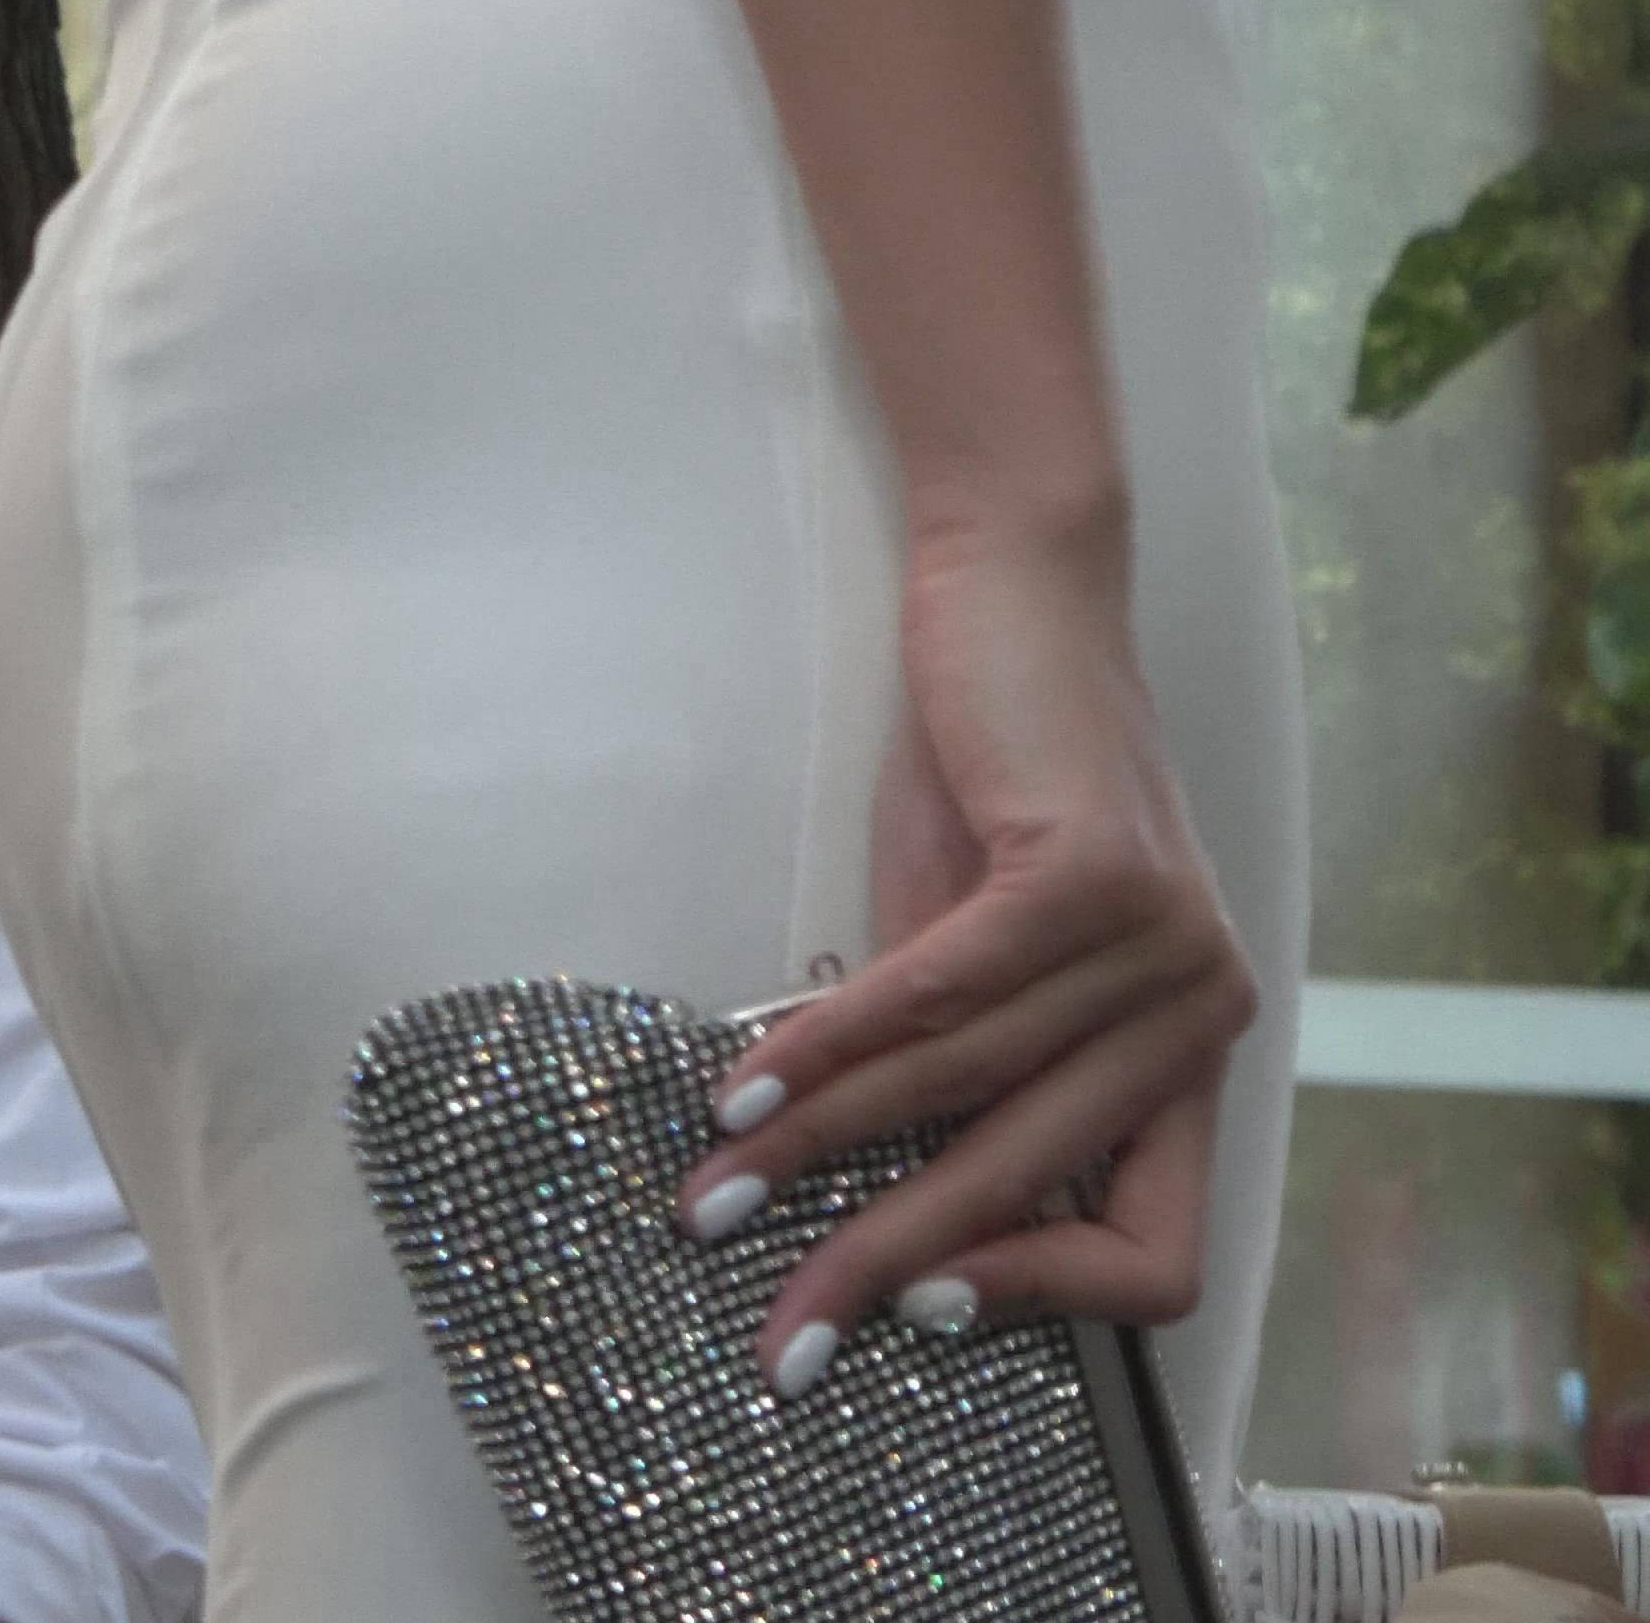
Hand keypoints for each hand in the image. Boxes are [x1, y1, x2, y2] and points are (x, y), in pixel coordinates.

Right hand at [678, 525, 1257, 1387]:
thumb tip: (858, 1219)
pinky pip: (937, 999)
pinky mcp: (1092, 877)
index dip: (1041, 1302)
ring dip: (822, 1153)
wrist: (1018, 590)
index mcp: (1194, 1048)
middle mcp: (1205, 1009)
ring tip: (715, 1196)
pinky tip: (747, 1089)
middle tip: (782, 1331)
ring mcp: (1162, 943)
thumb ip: (955, 1075)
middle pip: (1038, 1192)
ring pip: (963, 1094)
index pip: (1158, 1250)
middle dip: (887, 1264)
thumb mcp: (975, 950)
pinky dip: (829, 1051)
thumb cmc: (991, 776)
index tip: (916, 1310)